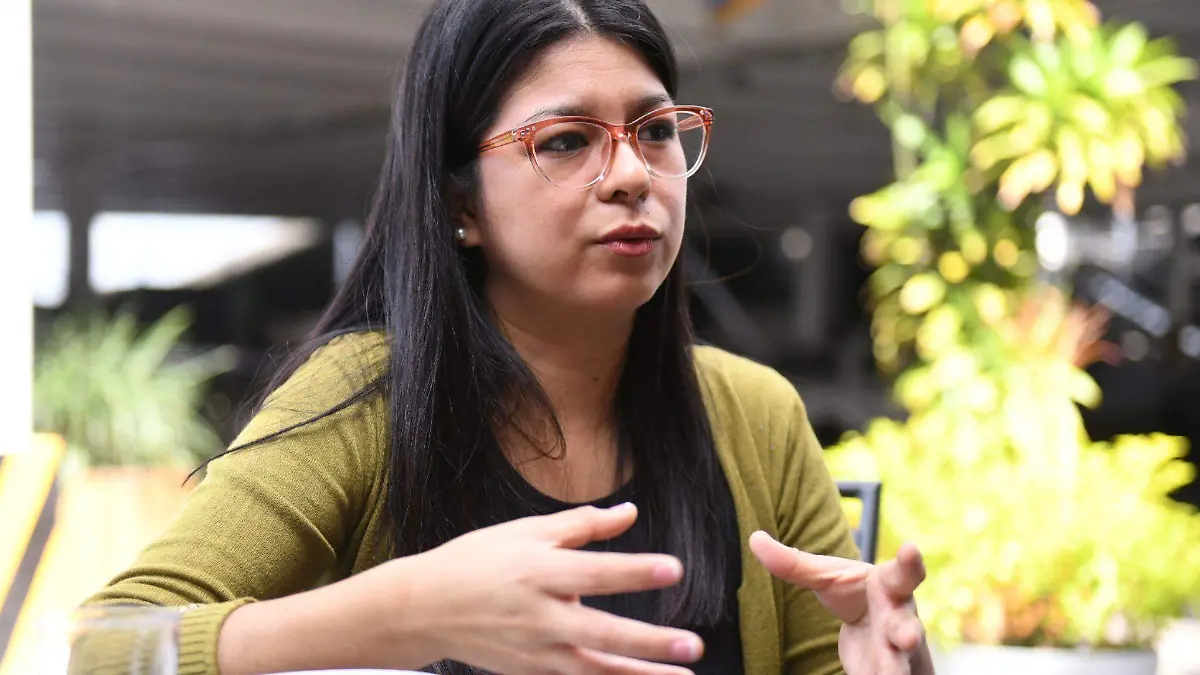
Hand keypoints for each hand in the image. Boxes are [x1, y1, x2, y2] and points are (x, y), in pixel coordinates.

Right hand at [399, 503, 702, 674]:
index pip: (595, 572)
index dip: (634, 571)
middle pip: (601, 631)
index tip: (673, 569)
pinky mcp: (532, 672)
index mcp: (538, 571)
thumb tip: (630, 512)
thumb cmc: (478, 561)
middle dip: (648, 642)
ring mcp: (535, 650)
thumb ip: (581, 525)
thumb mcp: (526, 531)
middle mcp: (538, 615)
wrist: (425, 608)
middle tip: (692, 644)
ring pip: (595, 669)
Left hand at [749, 532, 932, 674]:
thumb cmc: (854, 593)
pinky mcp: (886, 672)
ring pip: (900, 662)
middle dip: (907, 632)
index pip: (903, 571)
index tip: (910, 548)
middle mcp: (899, 618)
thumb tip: (755, 539)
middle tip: (907, 636)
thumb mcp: (826, 577)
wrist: (874, 629)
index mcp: (888, 585)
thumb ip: (793, 563)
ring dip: (896, 670)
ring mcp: (897, 650)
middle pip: (907, 625)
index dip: (909, 561)